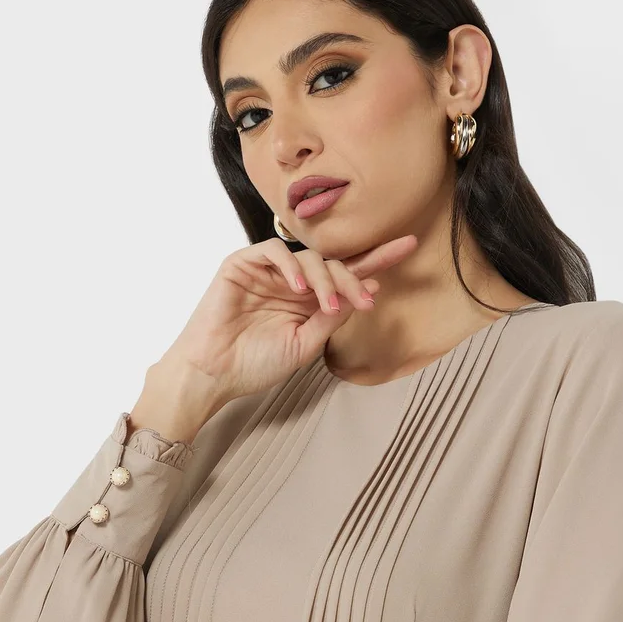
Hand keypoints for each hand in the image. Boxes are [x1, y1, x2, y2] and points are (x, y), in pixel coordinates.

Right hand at [152, 233, 419, 408]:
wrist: (214, 374)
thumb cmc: (255, 364)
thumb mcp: (305, 345)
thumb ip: (332, 318)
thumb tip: (366, 290)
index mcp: (309, 302)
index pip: (346, 275)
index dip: (376, 260)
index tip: (408, 247)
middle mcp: (292, 282)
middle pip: (333, 263)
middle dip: (355, 277)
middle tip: (367, 299)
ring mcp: (267, 272)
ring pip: (308, 256)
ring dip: (325, 278)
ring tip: (328, 304)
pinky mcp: (242, 265)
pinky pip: (273, 251)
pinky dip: (291, 265)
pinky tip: (299, 288)